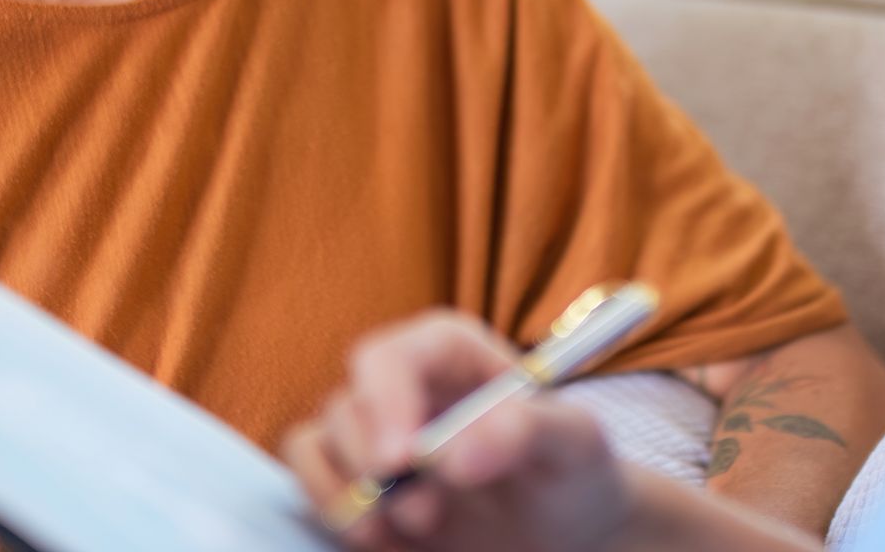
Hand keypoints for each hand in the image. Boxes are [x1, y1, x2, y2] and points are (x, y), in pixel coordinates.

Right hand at [282, 311, 635, 551]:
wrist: (563, 532)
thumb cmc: (572, 473)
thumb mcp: (576, 445)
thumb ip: (528, 430)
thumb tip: (452, 452)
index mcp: (451, 351)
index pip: (393, 355)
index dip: (386, 401)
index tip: (402, 460)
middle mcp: (403, 382)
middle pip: (348, 402)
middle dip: (376, 465)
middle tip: (427, 515)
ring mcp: (375, 429)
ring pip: (319, 440)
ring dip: (353, 493)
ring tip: (417, 528)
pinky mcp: (356, 475)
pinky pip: (308, 476)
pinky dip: (332, 509)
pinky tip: (384, 535)